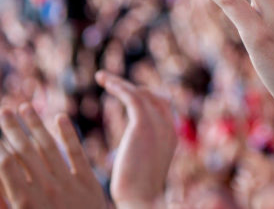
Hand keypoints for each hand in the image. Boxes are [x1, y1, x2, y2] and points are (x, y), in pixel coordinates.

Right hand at [0, 105, 106, 208]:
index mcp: (24, 203)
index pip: (6, 165)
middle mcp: (46, 190)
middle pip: (25, 151)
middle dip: (12, 128)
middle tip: (3, 110)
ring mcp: (69, 185)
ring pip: (49, 147)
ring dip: (36, 125)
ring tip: (25, 107)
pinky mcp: (90, 184)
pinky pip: (78, 154)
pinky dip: (68, 135)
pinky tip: (59, 117)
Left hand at [96, 71, 176, 208]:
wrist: (141, 201)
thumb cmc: (137, 195)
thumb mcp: (144, 169)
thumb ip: (142, 154)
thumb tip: (135, 156)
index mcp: (171, 138)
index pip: (163, 107)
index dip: (146, 97)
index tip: (126, 93)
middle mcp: (168, 127)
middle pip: (154, 96)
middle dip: (134, 88)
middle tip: (113, 83)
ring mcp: (158, 124)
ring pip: (141, 93)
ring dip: (120, 83)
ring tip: (102, 77)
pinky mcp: (143, 123)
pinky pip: (131, 95)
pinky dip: (117, 86)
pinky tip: (104, 81)